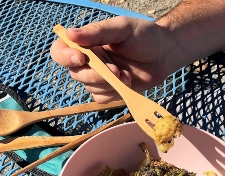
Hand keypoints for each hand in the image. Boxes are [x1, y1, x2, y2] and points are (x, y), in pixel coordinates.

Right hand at [50, 16, 179, 102]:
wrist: (165, 54)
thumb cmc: (144, 36)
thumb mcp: (122, 28)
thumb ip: (97, 32)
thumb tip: (70, 34)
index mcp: (86, 43)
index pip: (60, 51)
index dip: (65, 57)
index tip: (81, 58)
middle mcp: (88, 61)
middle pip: (76, 74)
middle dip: (95, 75)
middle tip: (115, 69)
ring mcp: (98, 78)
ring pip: (90, 88)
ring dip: (109, 84)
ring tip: (126, 74)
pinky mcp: (109, 91)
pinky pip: (101, 98)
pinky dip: (114, 93)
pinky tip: (127, 82)